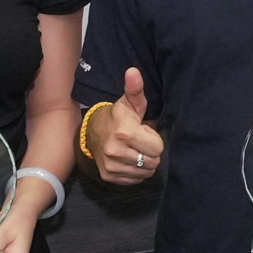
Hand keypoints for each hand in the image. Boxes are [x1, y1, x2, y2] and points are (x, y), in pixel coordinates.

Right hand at [93, 67, 163, 183]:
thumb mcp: (130, 102)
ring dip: (144, 162)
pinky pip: (135, 180)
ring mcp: (111, 166)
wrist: (93, 132)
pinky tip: (128, 159)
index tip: (143, 131)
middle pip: (153, 161)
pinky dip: (136, 172)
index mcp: (124, 133)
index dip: (154, 139)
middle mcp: (116, 152)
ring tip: (134, 149)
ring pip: (146, 172)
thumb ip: (135, 89)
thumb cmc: (119, 116)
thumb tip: (133, 71)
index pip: (158, 148)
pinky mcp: (109, 177)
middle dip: (150, 151)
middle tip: (139, 141)